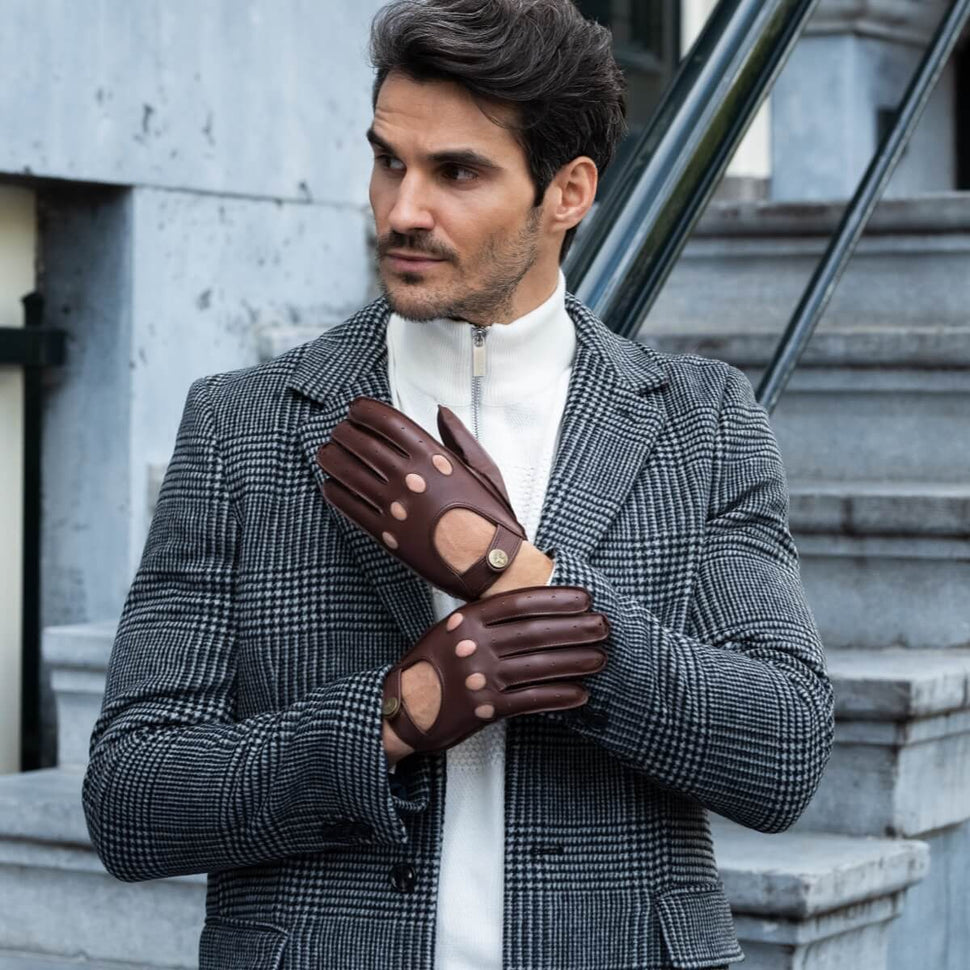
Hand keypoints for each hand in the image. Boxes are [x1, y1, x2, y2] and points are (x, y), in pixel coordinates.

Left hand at [317, 397, 528, 600]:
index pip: (386, 421)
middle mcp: (410, 476)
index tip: (355, 410)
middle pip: (360, 443)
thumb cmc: (491, 517)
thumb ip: (459, 437)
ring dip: (332, 458)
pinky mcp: (385, 533)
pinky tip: (331, 486)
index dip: (364, 411)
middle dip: (343, 433)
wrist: (489, 563)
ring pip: (347, 472)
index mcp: (433, 456)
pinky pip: (348, 506)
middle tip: (338, 432)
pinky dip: (334, 492)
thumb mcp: (483, 469)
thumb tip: (442, 412)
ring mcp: (394, 505)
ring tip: (327, 454)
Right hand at [380, 585, 609, 757]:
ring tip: (599, 657)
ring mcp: (480, 677)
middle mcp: (474, 645)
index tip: (585, 598)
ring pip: (539, 666)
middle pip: (536, 632)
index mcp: (466, 619)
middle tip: (603, 626)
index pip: (520, 603)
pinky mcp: (486, 708)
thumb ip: (484, 619)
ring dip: (575, 661)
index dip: (556, 599)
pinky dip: (560, 696)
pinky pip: (532, 700)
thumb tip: (533, 608)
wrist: (402, 708)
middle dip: (575, 628)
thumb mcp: (450, 629)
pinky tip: (580, 693)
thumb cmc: (430, 665)